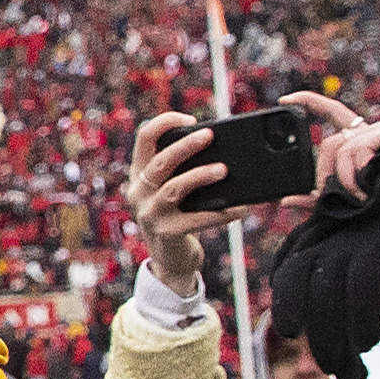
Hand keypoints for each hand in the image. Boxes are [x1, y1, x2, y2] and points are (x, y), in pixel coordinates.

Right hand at [122, 112, 249, 295]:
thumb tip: (220, 148)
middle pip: (159, 162)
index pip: (144, 138)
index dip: (165, 123)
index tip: (191, 119)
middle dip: (185, 146)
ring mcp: (150, 214)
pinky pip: (196, 219)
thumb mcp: (171, 189)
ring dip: (200, 176)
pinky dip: (220, 213)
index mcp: (139, 174)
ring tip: (223, 170)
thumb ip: (182, 169)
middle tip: (210, 135)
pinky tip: (240, 208)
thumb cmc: (178, 215)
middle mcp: (139, 192)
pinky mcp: (166, 233)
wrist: (171, 260)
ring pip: (174, 188)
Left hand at [284, 90, 379, 238]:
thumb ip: (320, 198)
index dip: (308, 101)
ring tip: (357, 196)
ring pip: (344, 146)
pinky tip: (367, 183)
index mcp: (360, 140)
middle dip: (323, 172)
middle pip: (331, 141)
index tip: (284, 98)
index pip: (331, 113)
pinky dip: (359, 166)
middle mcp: (371, 130)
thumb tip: (286, 201)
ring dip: (343, 176)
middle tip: (328, 196)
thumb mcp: (350, 199)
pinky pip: (362, 144)